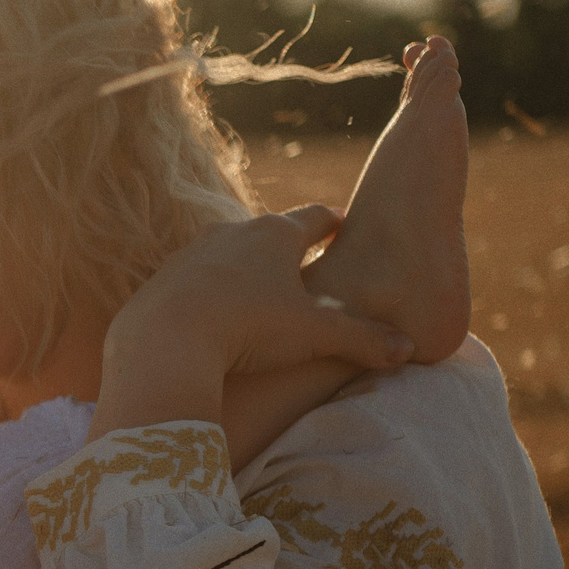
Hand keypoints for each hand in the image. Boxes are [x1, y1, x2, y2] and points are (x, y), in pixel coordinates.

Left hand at [119, 206, 414, 379]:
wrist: (163, 343)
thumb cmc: (248, 328)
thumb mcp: (315, 335)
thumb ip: (362, 338)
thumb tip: (408, 349)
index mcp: (274, 235)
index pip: (314, 218)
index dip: (332, 222)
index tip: (343, 223)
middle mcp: (230, 234)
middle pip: (267, 232)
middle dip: (286, 243)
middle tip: (304, 253)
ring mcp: (190, 255)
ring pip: (225, 254)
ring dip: (243, 267)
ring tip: (256, 285)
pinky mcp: (160, 283)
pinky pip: (192, 284)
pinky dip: (208, 294)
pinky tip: (210, 312)